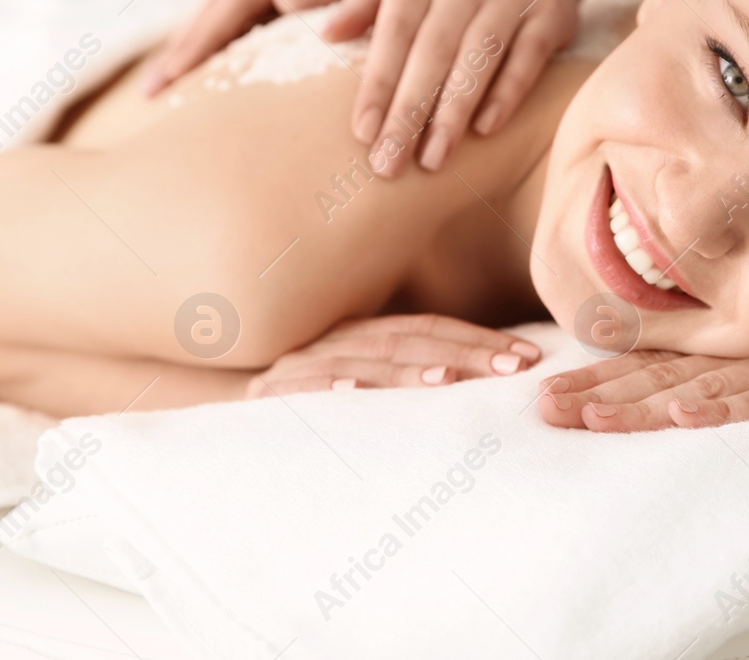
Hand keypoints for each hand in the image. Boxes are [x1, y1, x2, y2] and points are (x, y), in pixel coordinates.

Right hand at [139, 0, 440, 95]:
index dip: (201, 39)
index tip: (173, 75)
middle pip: (217, 4)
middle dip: (183, 47)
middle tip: (149, 92)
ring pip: (223, 9)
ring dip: (193, 46)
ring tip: (160, 88)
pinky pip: (240, 14)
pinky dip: (217, 42)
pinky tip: (199, 73)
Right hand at [247, 314, 541, 396]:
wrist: (222, 420)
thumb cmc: (307, 406)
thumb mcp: (358, 384)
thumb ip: (404, 376)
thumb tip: (479, 380)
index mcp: (360, 334)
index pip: (427, 329)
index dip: (477, 338)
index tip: (526, 356)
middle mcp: (333, 341)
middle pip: (406, 340)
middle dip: (464, 351)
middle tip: (512, 367)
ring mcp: (299, 365)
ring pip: (361, 359)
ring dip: (405, 369)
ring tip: (447, 379)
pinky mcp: (269, 395)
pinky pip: (301, 389)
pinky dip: (328, 386)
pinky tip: (354, 391)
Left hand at [325, 0, 591, 176]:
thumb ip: (365, 1)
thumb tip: (325, 34)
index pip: (392, 34)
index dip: (377, 85)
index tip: (363, 132)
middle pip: (431, 54)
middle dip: (408, 113)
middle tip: (389, 164)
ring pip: (477, 60)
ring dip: (453, 113)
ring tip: (433, 161)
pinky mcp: (549, 15)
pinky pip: (526, 58)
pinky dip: (507, 93)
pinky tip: (486, 130)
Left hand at [537, 289, 748, 430]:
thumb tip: (688, 391)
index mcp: (741, 347)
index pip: (656, 366)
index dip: (601, 378)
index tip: (547, 390)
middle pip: (661, 378)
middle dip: (598, 394)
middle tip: (542, 410)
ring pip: (702, 389)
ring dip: (641, 407)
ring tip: (588, 419)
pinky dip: (729, 407)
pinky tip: (689, 414)